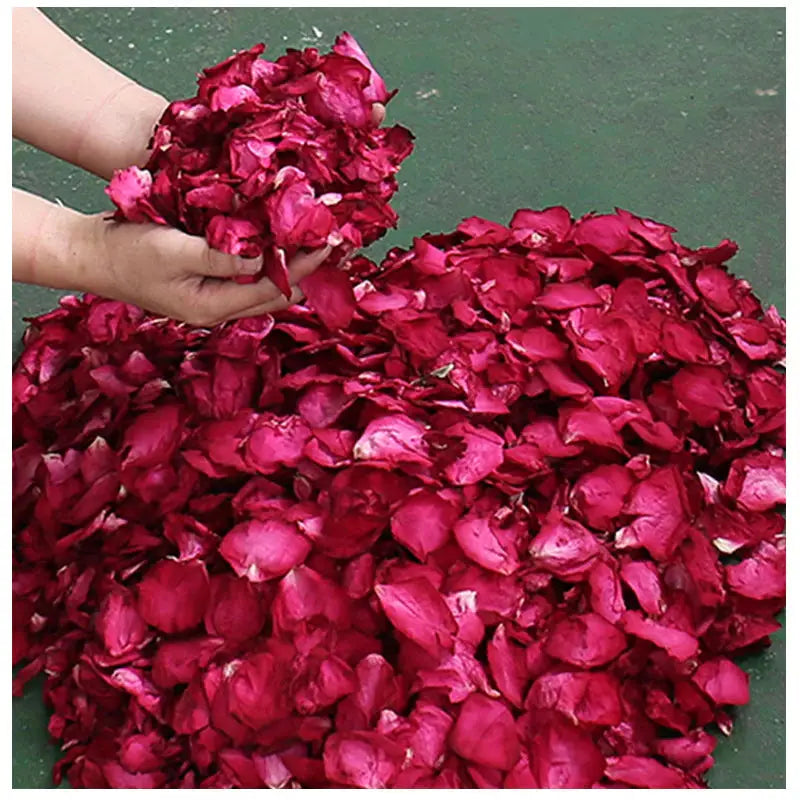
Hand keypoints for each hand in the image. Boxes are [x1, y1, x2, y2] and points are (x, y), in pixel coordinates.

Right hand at [78, 214, 331, 325]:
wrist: (90, 253)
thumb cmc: (126, 252)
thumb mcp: (175, 251)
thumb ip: (222, 258)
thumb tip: (266, 257)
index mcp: (214, 308)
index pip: (273, 290)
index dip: (304, 267)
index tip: (328, 242)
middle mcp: (218, 309)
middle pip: (275, 294)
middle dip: (306, 271)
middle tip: (333, 243)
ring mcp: (212, 297)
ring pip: (264, 285)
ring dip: (289, 264)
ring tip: (314, 241)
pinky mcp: (206, 281)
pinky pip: (248, 273)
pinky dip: (267, 258)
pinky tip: (279, 239)